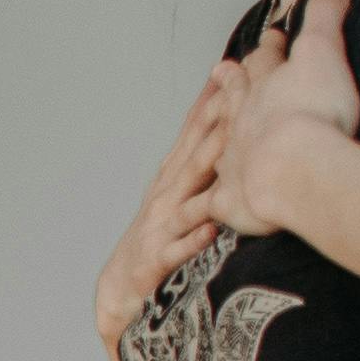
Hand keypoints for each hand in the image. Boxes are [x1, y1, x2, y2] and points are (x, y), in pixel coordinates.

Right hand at [97, 65, 233, 351]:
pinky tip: (211, 229)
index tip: (235, 69)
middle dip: (215, 123)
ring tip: (229, 151)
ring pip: (187, 195)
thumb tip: (232, 122)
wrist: (119, 292)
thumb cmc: (157, 239)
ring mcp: (159, 227)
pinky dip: (193, 239)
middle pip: (193, 153)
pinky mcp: (157, 262)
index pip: (193, 132)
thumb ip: (203, 160)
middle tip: (240, 93)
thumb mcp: (178, 194)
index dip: (212, 100)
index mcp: (171, 178)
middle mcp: (165, 195)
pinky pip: (178, 249)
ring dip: (206, 173)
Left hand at [198, 0, 357, 241]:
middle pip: (232, 100)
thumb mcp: (325, 51)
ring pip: (214, 151)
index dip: (268, 52)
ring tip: (208, 142)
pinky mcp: (228, 202)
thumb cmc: (314, 111)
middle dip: (231, 86)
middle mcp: (239, 123)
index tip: (269, 41)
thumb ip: (327, 15)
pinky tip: (193, 220)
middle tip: (222, 74)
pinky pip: (209, 209)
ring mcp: (230, 162)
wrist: (292, 166)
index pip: (263, 63)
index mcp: (262, 88)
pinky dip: (199, 213)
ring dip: (211, 146)